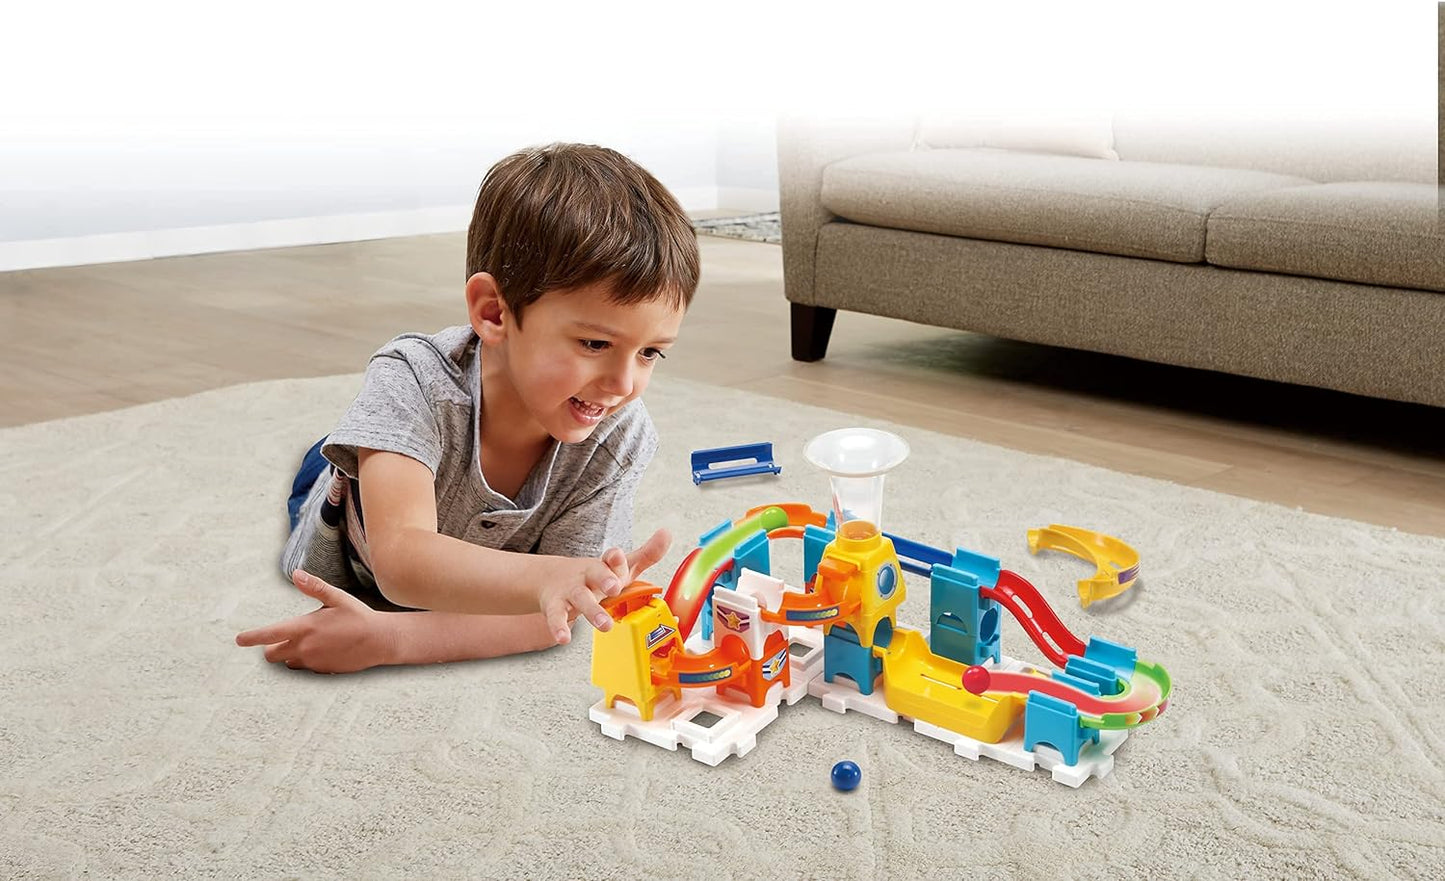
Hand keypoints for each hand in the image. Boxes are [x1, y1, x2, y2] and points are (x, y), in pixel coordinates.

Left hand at [235, 570, 399, 673]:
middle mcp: (305, 648)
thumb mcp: (338, 598)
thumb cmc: (359, 617)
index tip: (239, 639)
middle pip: (272, 655)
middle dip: (272, 647)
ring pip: (288, 662)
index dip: (252, 637)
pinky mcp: (322, 671)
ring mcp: (313, 662)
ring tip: (311, 641)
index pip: (269, 634)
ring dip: (291, 654)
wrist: (380, 642)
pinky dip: (308, 659)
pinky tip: (325, 649)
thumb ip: (314, 587)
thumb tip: (296, 574)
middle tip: (282, 638)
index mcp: (305, 627)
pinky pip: (306, 667)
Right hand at [536, 528, 673, 644]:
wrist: (550, 578)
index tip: (618, 556)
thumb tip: (667, 533)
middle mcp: (587, 575)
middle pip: (595, 574)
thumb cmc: (594, 576)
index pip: (611, 559)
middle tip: (614, 588)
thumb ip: (646, 554)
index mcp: (604, 565)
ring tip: (604, 625)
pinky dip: (558, 628)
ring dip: (592, 611)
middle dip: (604, 579)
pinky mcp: (555, 607)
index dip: (615, 558)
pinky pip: (556, 617)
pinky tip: (564, 638)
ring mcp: (570, 591)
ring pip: (580, 599)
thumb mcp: (620, 566)